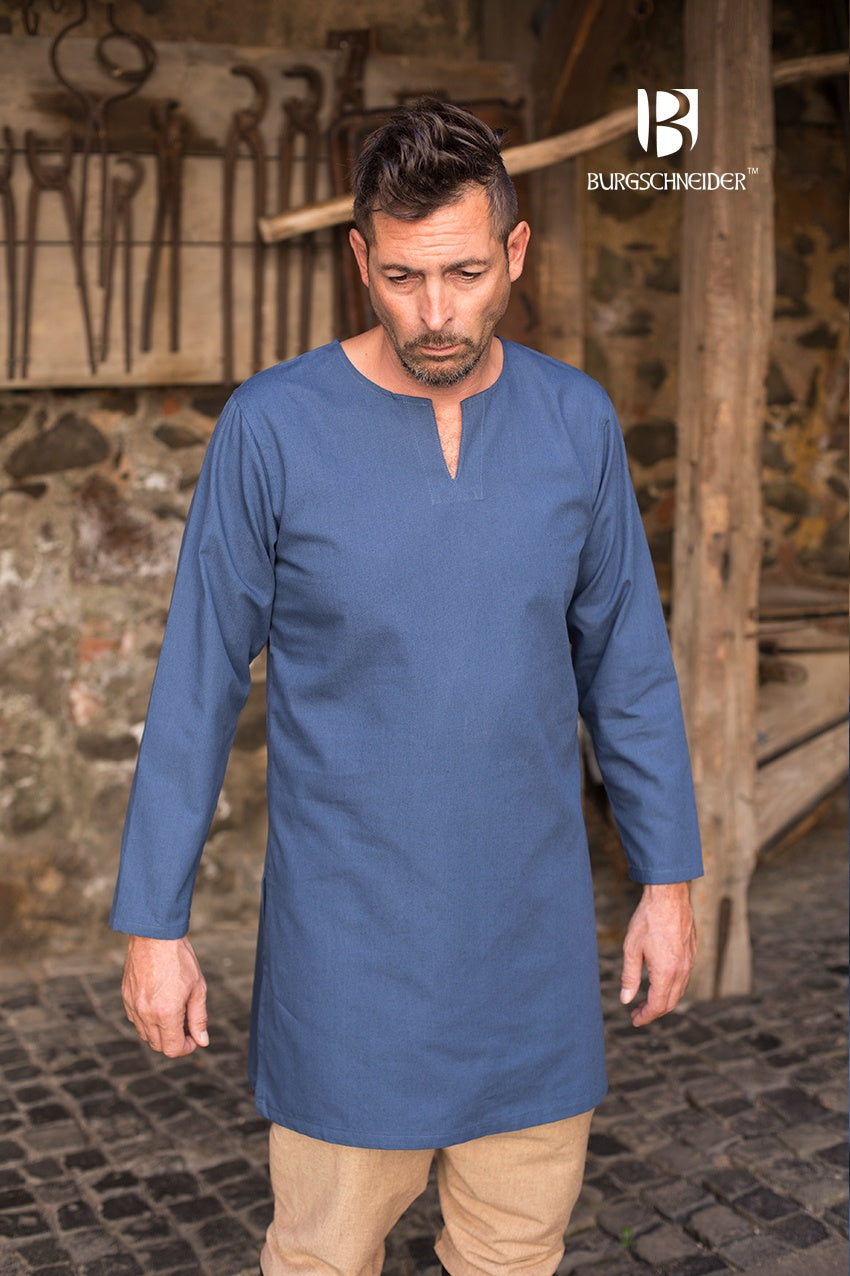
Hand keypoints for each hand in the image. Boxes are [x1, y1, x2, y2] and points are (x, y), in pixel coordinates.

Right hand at [121, 934, 208, 1056]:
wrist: (155, 936)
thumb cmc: (180, 959)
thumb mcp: (198, 988)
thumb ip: (199, 1018)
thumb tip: (202, 1041)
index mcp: (166, 1013)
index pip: (172, 1049)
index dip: (186, 1048)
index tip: (194, 1038)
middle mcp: (146, 1013)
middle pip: (158, 1045)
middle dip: (174, 1041)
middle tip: (187, 1025)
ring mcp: (133, 1006)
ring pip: (145, 1034)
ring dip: (161, 1032)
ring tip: (175, 1013)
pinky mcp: (126, 997)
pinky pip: (136, 1020)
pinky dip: (148, 1020)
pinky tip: (160, 1004)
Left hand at [620, 881, 695, 1026]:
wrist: (669, 895)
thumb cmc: (648, 919)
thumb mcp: (632, 949)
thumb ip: (629, 976)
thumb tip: (625, 999)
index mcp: (666, 972)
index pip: (657, 1005)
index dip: (646, 1016)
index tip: (634, 1020)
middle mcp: (682, 970)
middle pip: (670, 1003)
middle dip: (654, 1011)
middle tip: (637, 1013)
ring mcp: (689, 962)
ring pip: (679, 991)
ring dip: (663, 1000)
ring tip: (646, 1000)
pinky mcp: (692, 953)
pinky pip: (684, 978)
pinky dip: (672, 987)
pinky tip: (659, 982)